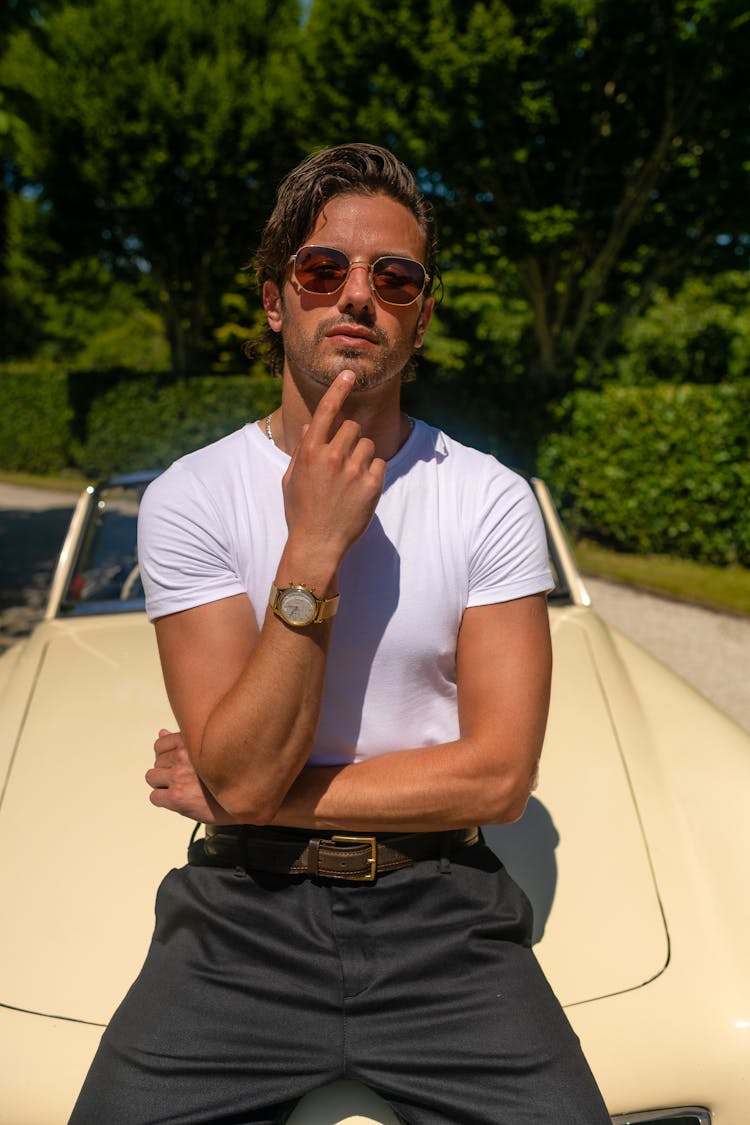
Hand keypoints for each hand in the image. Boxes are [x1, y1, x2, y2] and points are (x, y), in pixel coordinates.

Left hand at [146, 729, 234, 823]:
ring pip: (152, 778)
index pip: (160, 744)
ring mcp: (178, 776)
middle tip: (183, 780)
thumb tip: (161, 732)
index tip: (176, 764)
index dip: (166, 756)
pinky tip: (179, 800)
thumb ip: (184, 742)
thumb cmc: (229, 775)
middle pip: (157, 762)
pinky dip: (163, 800)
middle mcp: (183, 756)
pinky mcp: (177, 797)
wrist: (244, 799)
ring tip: (181, 789)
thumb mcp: (209, 751)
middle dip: (166, 771)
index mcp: (191, 741)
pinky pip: (154, 797)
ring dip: (163, 784)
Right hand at [281, 370, 386, 575]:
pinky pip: (379, 463)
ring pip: (367, 444)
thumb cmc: (300, 511)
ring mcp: (353, 471)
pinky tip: (360, 489)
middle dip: (349, 438)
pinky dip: (372, 473)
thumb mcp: (292, 478)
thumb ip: (303, 448)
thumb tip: (313, 423)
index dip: (338, 389)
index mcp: (310, 452)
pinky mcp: (372, 485)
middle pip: (352, 427)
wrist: (317, 544)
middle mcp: (332, 457)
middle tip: (342, 460)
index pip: (327, 410)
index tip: (349, 374)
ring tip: (349, 479)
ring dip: (361, 456)